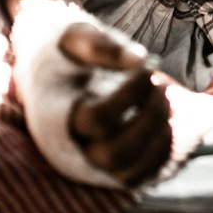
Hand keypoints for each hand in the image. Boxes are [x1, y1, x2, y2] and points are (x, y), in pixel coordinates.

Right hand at [60, 23, 172, 187]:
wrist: (46, 70)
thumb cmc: (63, 50)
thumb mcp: (76, 36)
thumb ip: (104, 45)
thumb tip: (141, 58)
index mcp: (54, 115)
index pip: (97, 119)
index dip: (130, 95)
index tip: (148, 69)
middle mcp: (69, 148)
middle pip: (115, 154)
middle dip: (148, 119)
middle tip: (161, 85)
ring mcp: (88, 162)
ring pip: (130, 173)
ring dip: (158, 137)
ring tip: (166, 99)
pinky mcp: (106, 168)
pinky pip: (139, 177)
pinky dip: (160, 152)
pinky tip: (166, 117)